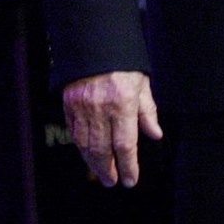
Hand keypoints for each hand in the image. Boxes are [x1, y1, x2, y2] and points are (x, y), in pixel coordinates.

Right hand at [62, 70, 162, 187]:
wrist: (94, 41)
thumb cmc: (122, 63)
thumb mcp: (142, 83)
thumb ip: (148, 111)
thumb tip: (155, 134)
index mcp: (122, 104)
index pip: (125, 144)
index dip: (128, 166)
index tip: (131, 180)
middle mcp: (101, 109)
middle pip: (102, 150)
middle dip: (108, 169)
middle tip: (113, 181)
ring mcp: (82, 107)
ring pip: (85, 144)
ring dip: (92, 163)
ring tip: (100, 173)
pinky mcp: (68, 104)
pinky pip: (74, 132)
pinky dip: (80, 146)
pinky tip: (86, 154)